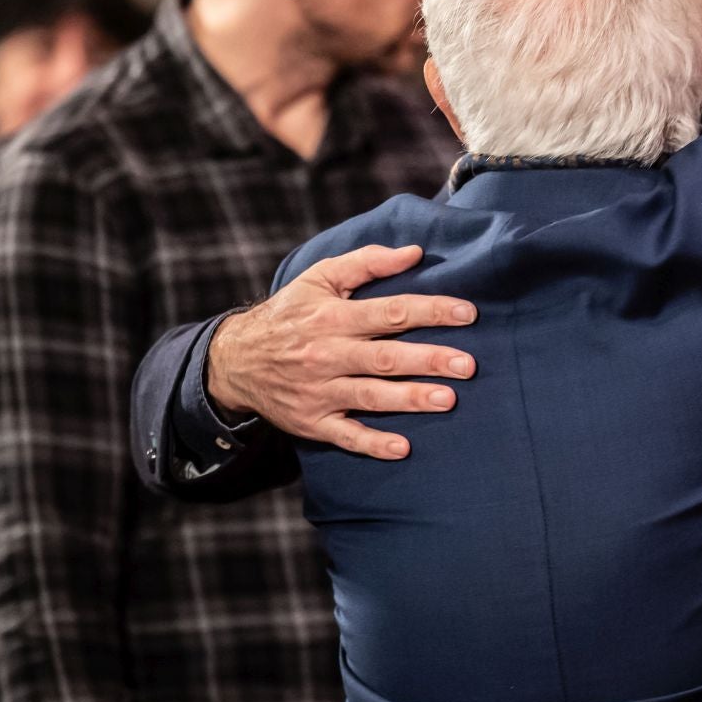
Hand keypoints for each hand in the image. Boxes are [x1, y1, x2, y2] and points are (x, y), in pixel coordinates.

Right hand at [206, 244, 477, 459]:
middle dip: (429, 360)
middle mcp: (327, 355)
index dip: (431, 312)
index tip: (468, 314)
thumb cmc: (290, 314)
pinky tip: (402, 448)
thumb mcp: (319, 278)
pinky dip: (373, 444)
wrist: (234, 360)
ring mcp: (319, 391)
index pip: (390, 312)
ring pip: (370, 396)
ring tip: (448, 400)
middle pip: (385, 358)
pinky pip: (345, 436)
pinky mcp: (312, 422)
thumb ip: (367, 262)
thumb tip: (414, 252)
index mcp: (332, 318)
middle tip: (468, 365)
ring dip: (410, 399)